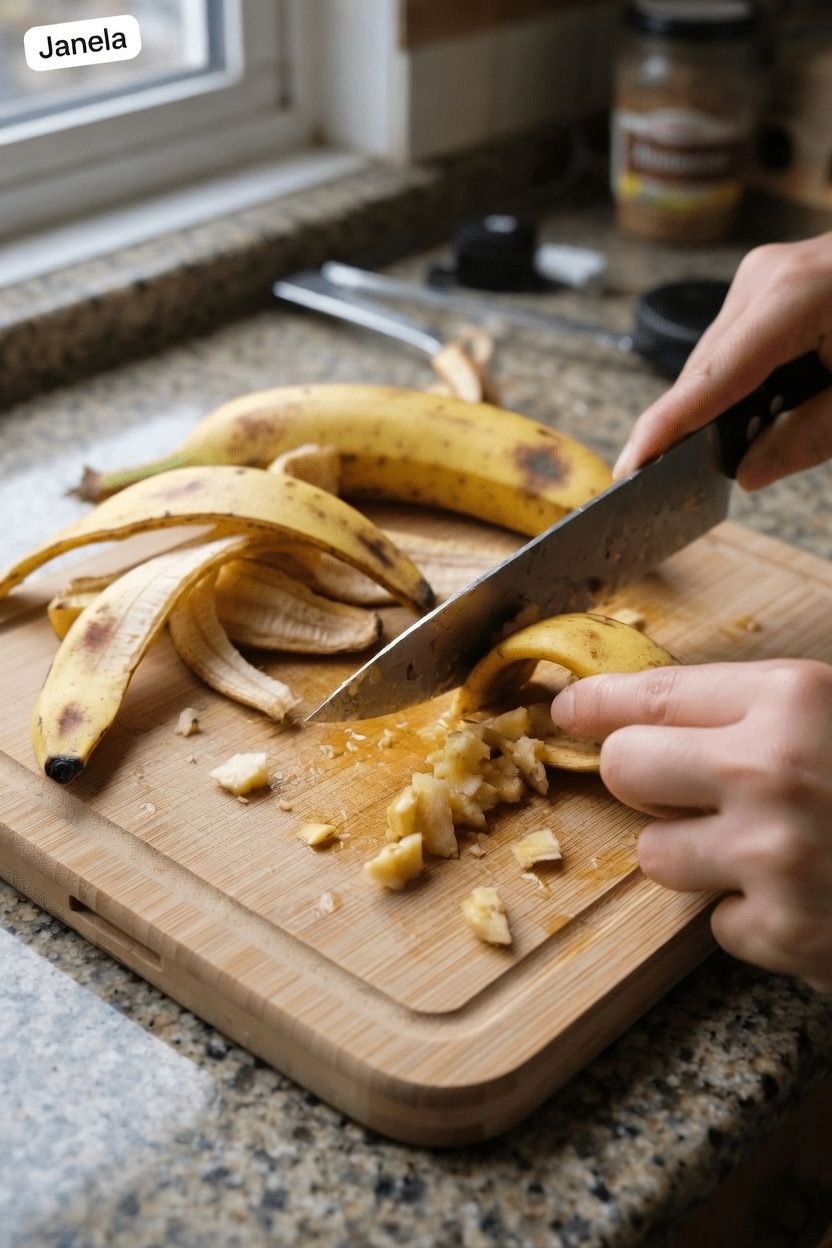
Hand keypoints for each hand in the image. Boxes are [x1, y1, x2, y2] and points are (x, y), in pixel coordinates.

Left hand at [550, 660, 831, 992]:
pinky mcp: (784, 933)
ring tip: (766, 850)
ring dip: (694, 856)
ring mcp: (773, 857)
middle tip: (679, 787)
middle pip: (624, 769)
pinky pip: (715, 923)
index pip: (651, 693)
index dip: (596, 702)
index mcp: (793, 699)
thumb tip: (659, 709)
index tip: (566, 710)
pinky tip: (805, 900)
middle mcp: (771, 770)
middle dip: (641, 778)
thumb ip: (765, 707)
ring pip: (655, 855)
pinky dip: (749, 917)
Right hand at [613, 232, 831, 488]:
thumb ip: (808, 437)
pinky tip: (777, 398)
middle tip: (719, 473)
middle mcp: (764, 278)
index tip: (630, 468)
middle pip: (706, 370)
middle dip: (704, 423)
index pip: (707, 380)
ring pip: (719, 357)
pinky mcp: (773, 278)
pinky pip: (739, 340)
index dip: (663, 429)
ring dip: (732, 401)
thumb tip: (748, 473)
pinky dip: (748, 378)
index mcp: (789, 300)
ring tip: (774, 426)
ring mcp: (765, 273)